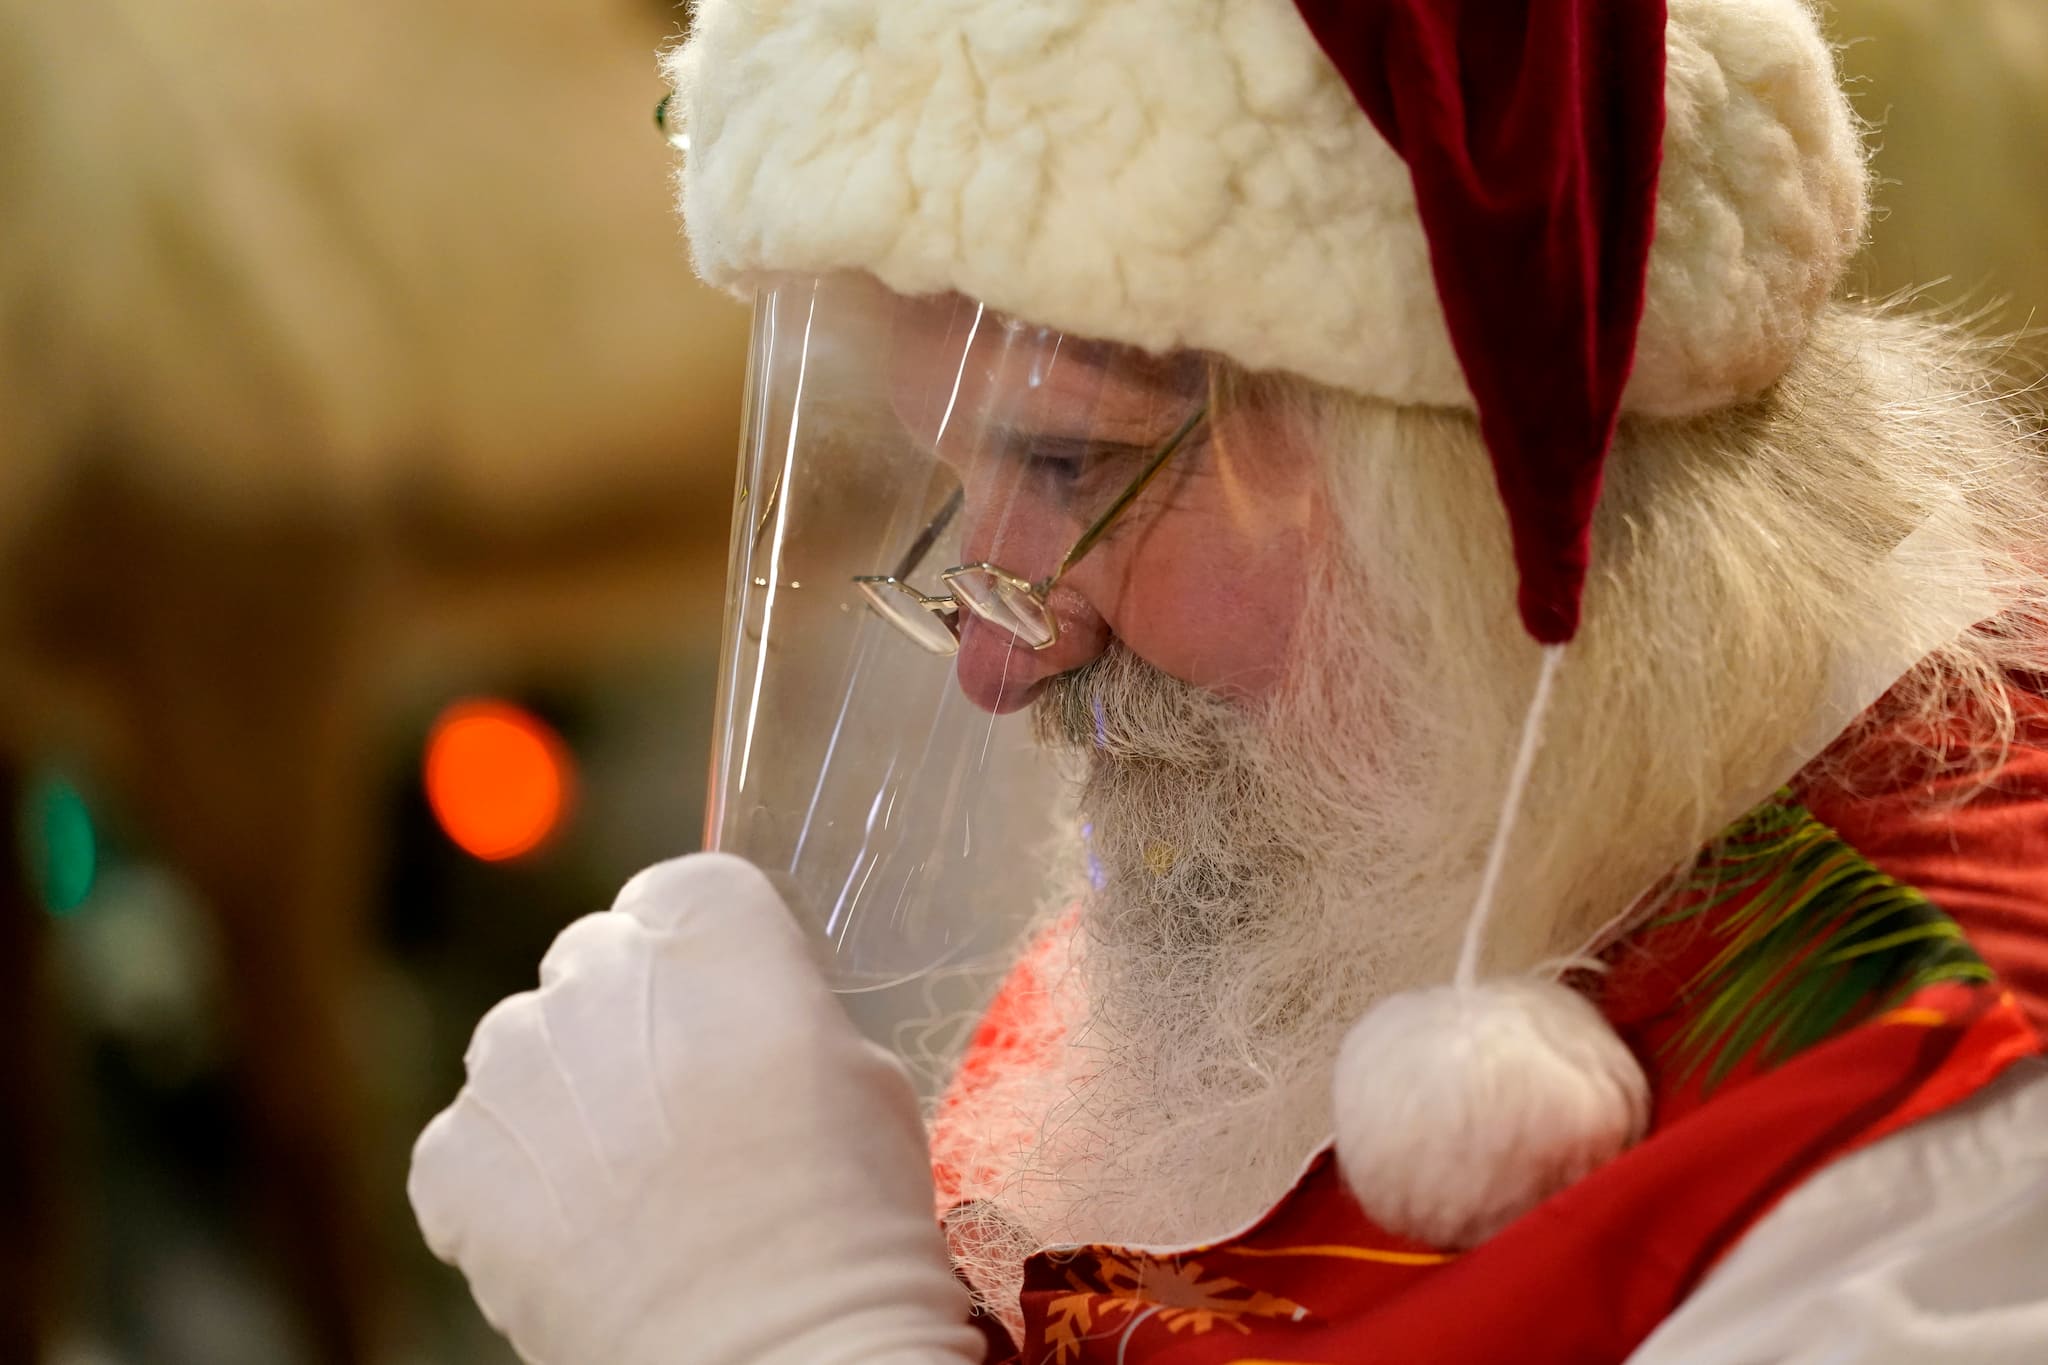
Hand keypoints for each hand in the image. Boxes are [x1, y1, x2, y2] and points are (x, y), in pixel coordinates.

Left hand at [408, 853, 984, 1364]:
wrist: (776, 1355)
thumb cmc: (847, 1220)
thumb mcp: (865, 1071)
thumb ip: (778, 1010)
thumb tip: (736, 1019)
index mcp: (709, 921)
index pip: (684, 893)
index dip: (708, 959)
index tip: (730, 1016)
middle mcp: (594, 967)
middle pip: (597, 964)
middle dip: (631, 1024)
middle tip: (686, 1118)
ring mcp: (512, 1063)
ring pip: (528, 1051)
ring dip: (567, 1099)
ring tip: (631, 1190)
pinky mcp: (455, 1161)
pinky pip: (474, 1145)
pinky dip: (511, 1184)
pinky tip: (578, 1236)